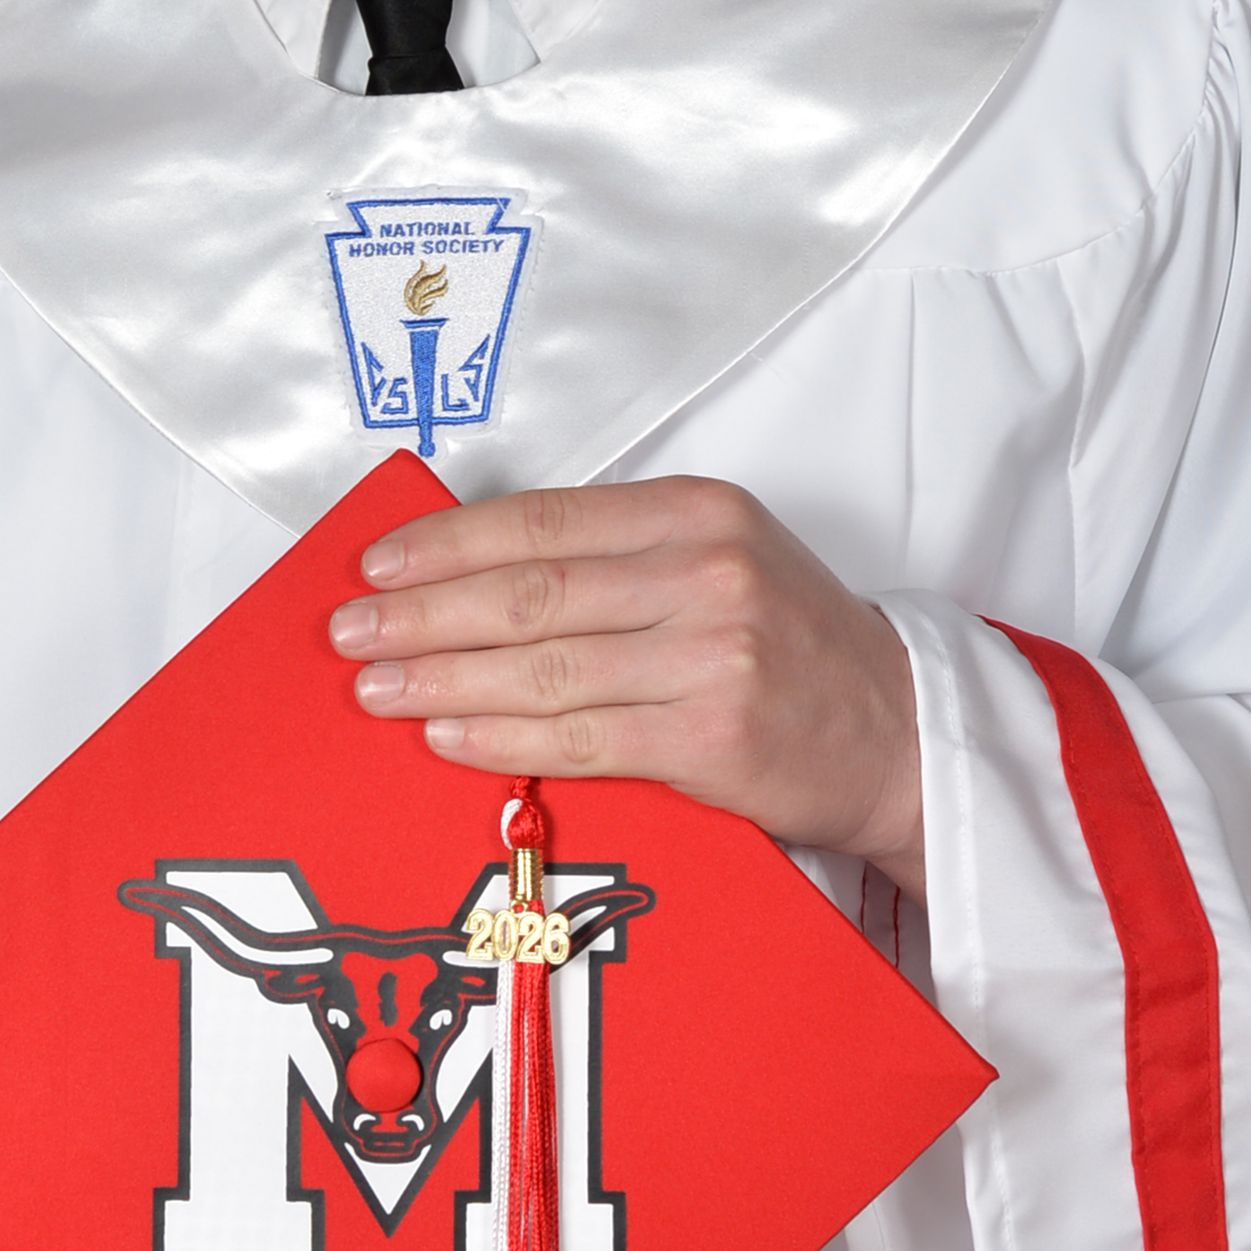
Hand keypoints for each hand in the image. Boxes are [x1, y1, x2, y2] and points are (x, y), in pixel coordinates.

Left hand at [332, 478, 925, 899]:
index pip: (542, 521)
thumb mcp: (720, 560)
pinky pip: (579, 738)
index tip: (377, 565)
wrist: (899, 731)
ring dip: (443, 679)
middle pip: (529, 591)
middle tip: (352, 631)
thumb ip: (616, 555)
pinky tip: (447, 735)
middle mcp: (705, 572)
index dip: (446, 543)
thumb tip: (472, 571)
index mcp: (697, 512)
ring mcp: (711, 654)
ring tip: (377, 689)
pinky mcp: (711, 734)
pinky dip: (500, 738)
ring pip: (542, 665)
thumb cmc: (793, 644)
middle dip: (423, 613)